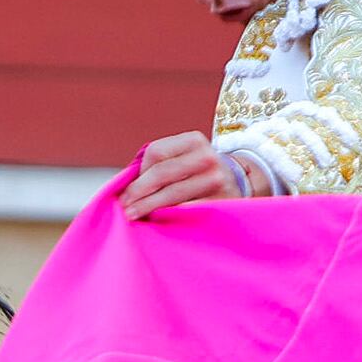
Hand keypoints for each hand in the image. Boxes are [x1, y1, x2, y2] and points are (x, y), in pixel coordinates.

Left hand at [121, 132, 261, 218]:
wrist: (237, 185)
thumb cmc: (199, 174)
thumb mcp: (184, 159)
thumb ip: (158, 165)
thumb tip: (123, 185)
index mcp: (194, 141)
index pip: (156, 152)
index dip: (139, 172)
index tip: (130, 188)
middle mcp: (207, 157)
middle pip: (162, 173)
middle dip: (138, 191)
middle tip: (125, 205)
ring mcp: (216, 180)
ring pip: (172, 194)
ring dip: (148, 206)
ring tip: (133, 214)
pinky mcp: (220, 202)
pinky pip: (187, 211)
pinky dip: (168, 217)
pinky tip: (158, 221)